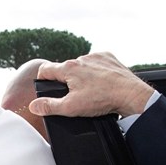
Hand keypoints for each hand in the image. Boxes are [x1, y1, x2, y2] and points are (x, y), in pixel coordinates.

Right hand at [29, 52, 154, 118]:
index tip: (45, 87)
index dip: (42, 80)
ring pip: (81, 66)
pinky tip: (101, 84)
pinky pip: (96, 64)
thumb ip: (49, 106)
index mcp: (69, 68)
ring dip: (82, 76)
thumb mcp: (70, 107)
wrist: (130, 95)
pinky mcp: (109, 58)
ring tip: (90, 91)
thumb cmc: (103, 99)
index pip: (45, 69)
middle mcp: (81, 58)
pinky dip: (96, 72)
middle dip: (66, 82)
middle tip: (73, 96)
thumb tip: (34, 106)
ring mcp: (96, 57)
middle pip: (65, 69)